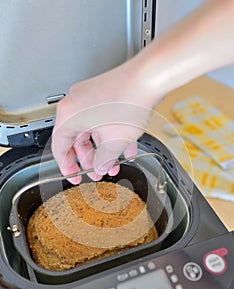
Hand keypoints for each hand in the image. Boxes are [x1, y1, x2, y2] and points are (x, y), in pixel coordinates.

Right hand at [51, 60, 157, 183]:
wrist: (149, 77)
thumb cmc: (130, 101)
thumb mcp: (115, 142)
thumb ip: (103, 160)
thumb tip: (99, 167)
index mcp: (69, 114)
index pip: (60, 147)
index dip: (67, 166)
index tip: (73, 176)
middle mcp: (76, 103)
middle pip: (76, 139)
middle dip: (89, 159)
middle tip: (97, 172)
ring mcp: (89, 97)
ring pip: (91, 130)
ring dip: (102, 149)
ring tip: (114, 163)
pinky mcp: (103, 94)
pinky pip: (102, 120)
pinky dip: (111, 135)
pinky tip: (125, 147)